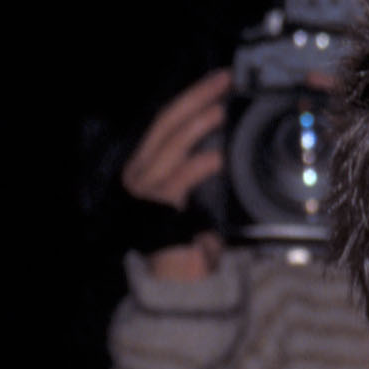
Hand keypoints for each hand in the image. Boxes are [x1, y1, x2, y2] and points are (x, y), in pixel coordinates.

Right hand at [122, 66, 228, 280]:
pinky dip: (199, 166)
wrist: (164, 288)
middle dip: (196, 97)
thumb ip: (200, 175)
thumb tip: (229, 150)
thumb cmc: (181, 247)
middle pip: (167, 122)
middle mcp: (139, 174)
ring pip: (170, 144)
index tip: (218, 82)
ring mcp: (144, 190)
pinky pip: (178, 179)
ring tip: (221, 109)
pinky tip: (218, 156)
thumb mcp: (192, 202)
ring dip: (197, 123)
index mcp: (146, 167)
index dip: (192, 98)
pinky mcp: (153, 209)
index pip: (167, 122)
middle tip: (224, 80)